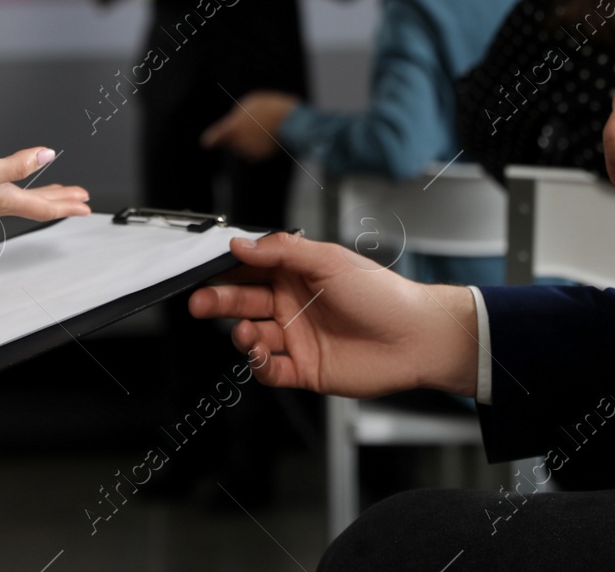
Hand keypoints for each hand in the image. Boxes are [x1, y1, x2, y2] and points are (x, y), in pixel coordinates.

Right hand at [0, 147, 91, 251]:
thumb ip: (16, 164)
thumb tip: (46, 155)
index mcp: (1, 198)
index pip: (42, 206)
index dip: (67, 205)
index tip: (86, 205)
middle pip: (35, 205)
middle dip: (60, 202)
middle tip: (81, 200)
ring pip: (20, 200)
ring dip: (42, 197)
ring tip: (58, 194)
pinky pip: (4, 195)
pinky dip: (20, 191)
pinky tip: (15, 185)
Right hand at [187, 234, 479, 398]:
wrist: (415, 337)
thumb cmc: (380, 293)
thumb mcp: (328, 260)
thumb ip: (281, 250)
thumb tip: (240, 244)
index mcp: (296, 274)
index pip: (251, 268)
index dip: (226, 270)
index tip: (202, 270)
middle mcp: (293, 304)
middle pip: (243, 301)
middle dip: (219, 301)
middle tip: (199, 302)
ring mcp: (297, 337)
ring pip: (252, 336)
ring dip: (241, 335)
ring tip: (244, 332)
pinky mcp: (304, 369)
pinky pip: (269, 370)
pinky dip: (258, 365)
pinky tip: (260, 355)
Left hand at [199, 90, 297, 160]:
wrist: (291, 121)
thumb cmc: (270, 108)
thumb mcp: (251, 103)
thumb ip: (240, 115)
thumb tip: (238, 126)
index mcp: (233, 127)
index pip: (216, 136)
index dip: (211, 140)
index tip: (206, 143)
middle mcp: (238, 141)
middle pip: (231, 141)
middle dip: (235, 137)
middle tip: (251, 125)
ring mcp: (249, 150)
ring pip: (242, 148)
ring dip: (247, 141)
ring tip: (263, 128)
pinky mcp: (260, 156)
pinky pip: (253, 154)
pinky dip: (257, 148)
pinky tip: (267, 138)